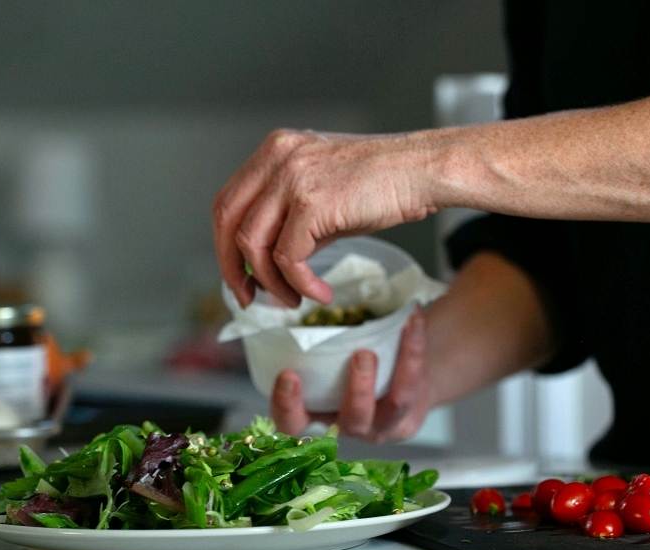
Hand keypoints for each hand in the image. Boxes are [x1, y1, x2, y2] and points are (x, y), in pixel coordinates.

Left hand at [213, 129, 436, 307]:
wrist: (424, 171)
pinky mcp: (311, 203)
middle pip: (227, 221)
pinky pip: (287, 258)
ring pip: (254, 245)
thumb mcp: (323, 195)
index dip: (225, 245)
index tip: (238, 275)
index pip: (228, 202)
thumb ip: (290, 221)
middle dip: (232, 268)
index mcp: (275, 150)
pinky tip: (319, 293)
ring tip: (294, 299)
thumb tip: (266, 264)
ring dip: (271, 283)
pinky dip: (299, 284)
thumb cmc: (383, 183)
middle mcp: (277, 158)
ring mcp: (292, 178)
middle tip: (247, 298)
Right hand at [270, 311, 433, 441]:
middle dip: (356, 390)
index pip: (293, 423)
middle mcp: (348, 427)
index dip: (286, 405)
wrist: (397, 383)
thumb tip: (280, 301)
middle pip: (350, 420)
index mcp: (317, 416)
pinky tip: (412, 320)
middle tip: (360, 354)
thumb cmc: (346, 366)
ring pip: (391, 407)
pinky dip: (414, 347)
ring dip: (396, 372)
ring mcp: (382, 426)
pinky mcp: (409, 417)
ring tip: (383, 344)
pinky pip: (415, 383)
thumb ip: (306, 342)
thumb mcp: (323, 360)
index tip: (288, 375)